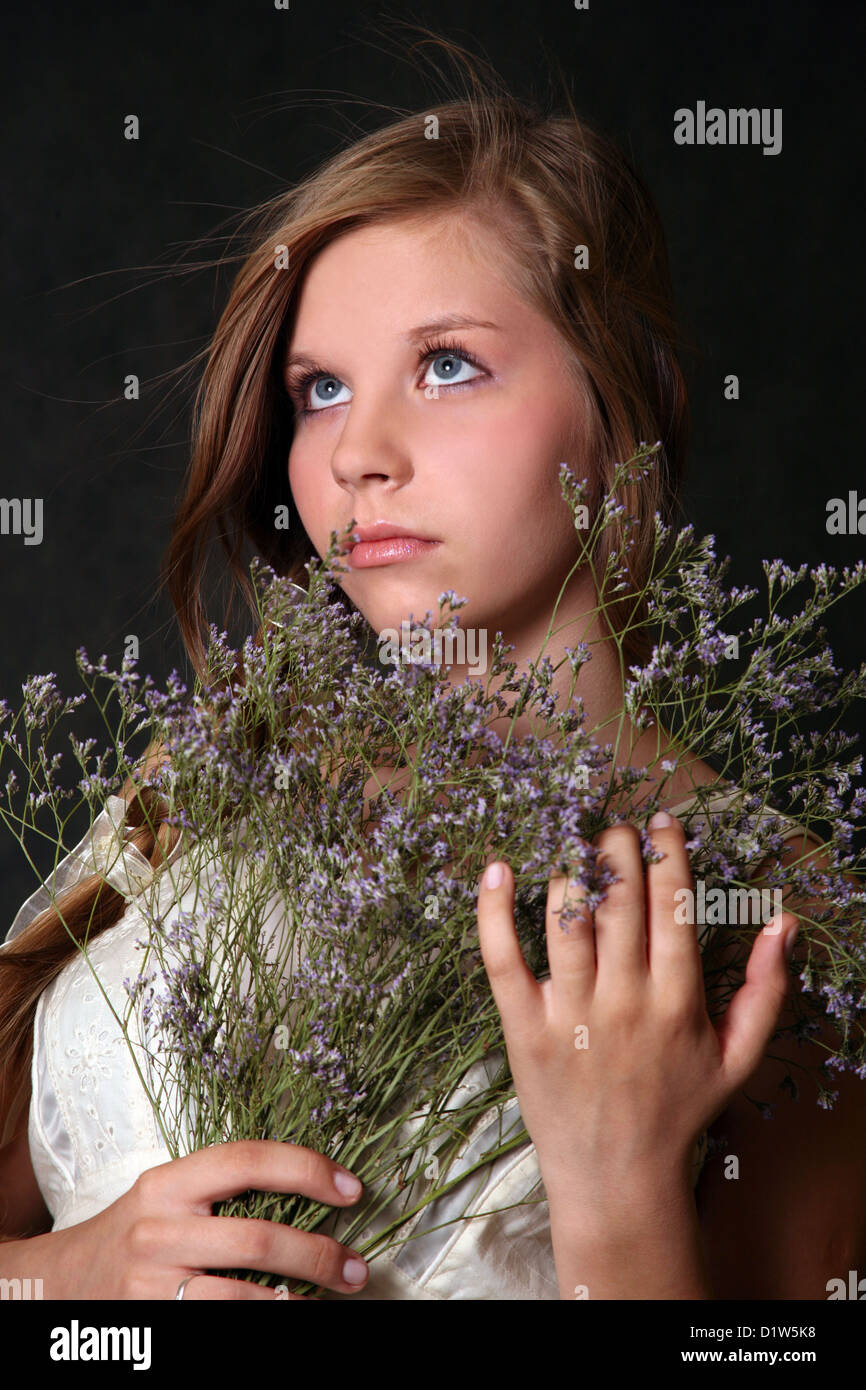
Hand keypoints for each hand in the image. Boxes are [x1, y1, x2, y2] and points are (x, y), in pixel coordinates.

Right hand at [32, 1140, 369, 1298]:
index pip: (248, 1161)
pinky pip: (221, 1327)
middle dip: (319, 1256)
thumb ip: (225, 1191)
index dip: (307, 1170)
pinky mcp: (152, 1325)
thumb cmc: (133, 1233)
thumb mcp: (168, 1196)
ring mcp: (151, 1283)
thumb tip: (314, 1193)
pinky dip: (262, 1323)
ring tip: (325, 1301)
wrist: (62, 1282)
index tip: (352, 1188)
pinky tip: (283, 1316)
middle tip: (355, 1268)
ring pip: (244, 1297)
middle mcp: (158, 1229)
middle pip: (257, 1240)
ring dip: (296, 1302)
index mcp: (168, 1183)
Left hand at [475, 812, 797, 1209]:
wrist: (617, 1177)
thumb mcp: (738, 1057)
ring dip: (569, 868)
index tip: (661, 821)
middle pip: (620, 901)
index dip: (668, 854)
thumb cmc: (678, 1109)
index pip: (674, 907)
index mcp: (677, 1002)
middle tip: (613, 827)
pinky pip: (503, 959)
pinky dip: (495, 911)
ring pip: (567, 918)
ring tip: (572, 843)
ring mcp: (571, 1014)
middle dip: (617, 848)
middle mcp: (625, 1001)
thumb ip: (765, 989)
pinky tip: (498, 869)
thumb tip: (784, 922)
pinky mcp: (523, 1028)